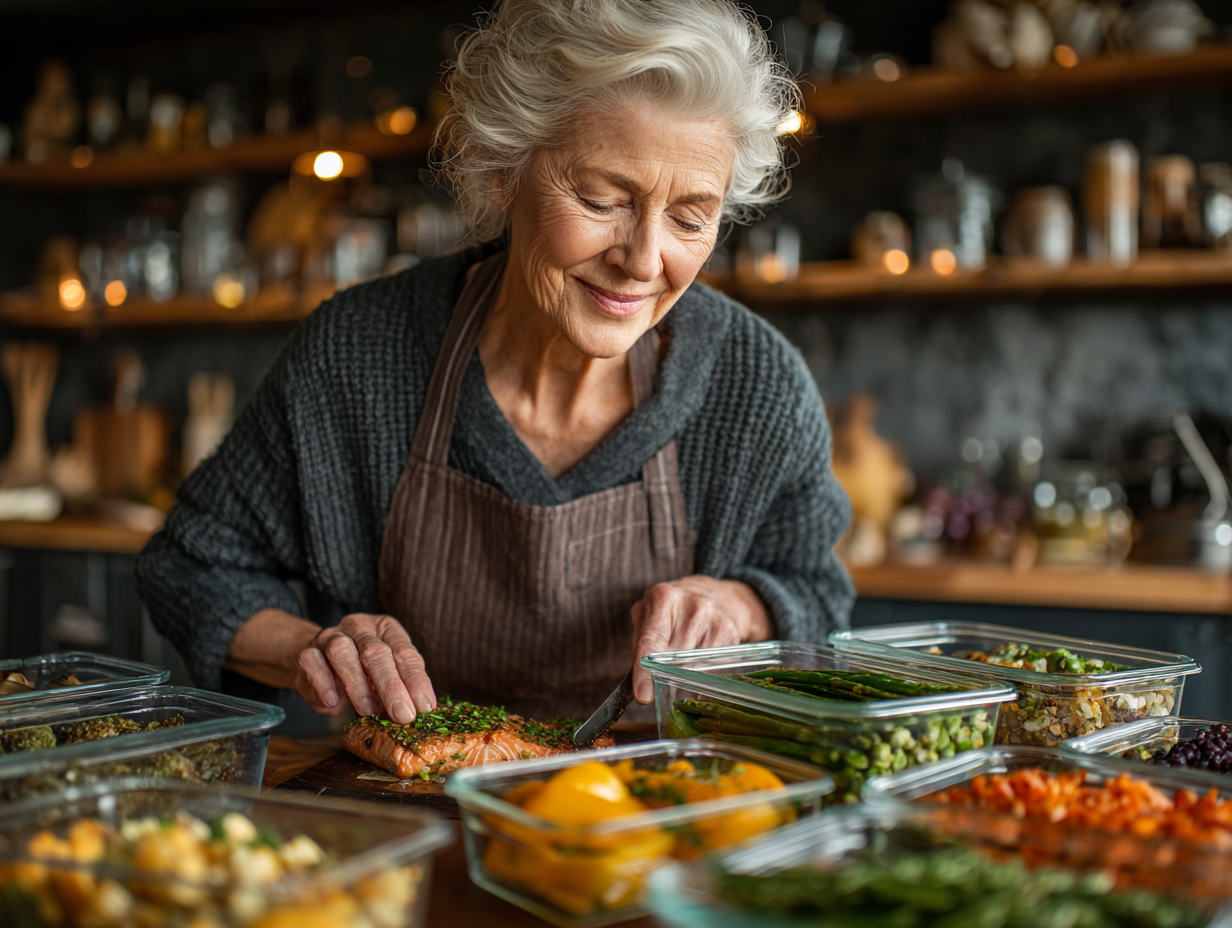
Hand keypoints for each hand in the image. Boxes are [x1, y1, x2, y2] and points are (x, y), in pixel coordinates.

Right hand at [295, 613, 436, 723]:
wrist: (319, 661)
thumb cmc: (362, 670)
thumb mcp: (386, 675)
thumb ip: (400, 689)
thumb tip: (417, 711)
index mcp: (386, 629)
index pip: (405, 652)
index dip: (415, 680)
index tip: (423, 706)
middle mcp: (360, 627)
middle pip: (375, 652)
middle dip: (391, 685)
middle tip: (402, 713)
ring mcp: (330, 636)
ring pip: (342, 652)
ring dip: (357, 684)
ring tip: (368, 709)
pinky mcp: (307, 651)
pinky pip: (311, 662)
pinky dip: (323, 683)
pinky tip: (334, 703)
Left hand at [630, 576, 771, 703]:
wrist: (716, 595)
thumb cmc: (674, 609)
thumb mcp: (648, 615)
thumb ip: (639, 644)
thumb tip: (640, 683)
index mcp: (663, 597)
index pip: (651, 641)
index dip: (645, 671)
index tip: (643, 695)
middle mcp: (692, 605)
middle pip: (674, 657)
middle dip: (666, 673)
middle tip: (663, 678)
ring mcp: (714, 618)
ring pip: (695, 665)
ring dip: (686, 673)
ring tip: (683, 662)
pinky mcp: (730, 632)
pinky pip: (712, 665)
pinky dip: (703, 671)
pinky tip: (700, 659)